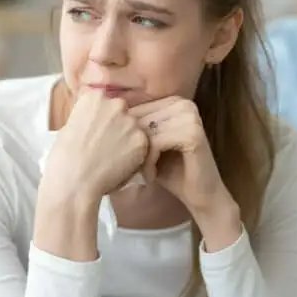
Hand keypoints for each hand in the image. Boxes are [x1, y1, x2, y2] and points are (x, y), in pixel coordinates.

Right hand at [40, 87, 148, 207]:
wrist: (75, 181)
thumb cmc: (64, 157)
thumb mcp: (69, 126)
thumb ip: (88, 117)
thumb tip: (97, 122)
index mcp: (94, 97)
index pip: (103, 99)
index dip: (101, 116)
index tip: (96, 128)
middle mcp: (115, 104)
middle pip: (121, 111)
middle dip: (117, 124)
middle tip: (107, 143)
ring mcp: (131, 121)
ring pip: (133, 128)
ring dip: (127, 138)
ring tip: (114, 157)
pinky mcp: (142, 139)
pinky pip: (141, 145)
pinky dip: (135, 154)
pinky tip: (121, 164)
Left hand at [129, 97, 241, 250]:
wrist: (201, 195)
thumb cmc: (169, 171)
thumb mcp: (146, 146)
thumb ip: (130, 130)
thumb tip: (95, 119)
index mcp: (172, 101)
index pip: (134, 110)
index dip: (122, 136)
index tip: (120, 159)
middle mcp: (182, 103)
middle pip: (138, 120)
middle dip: (127, 147)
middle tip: (127, 169)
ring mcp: (189, 115)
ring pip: (144, 131)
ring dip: (137, 157)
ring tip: (140, 173)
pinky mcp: (192, 133)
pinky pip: (155, 142)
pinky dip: (148, 162)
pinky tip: (150, 176)